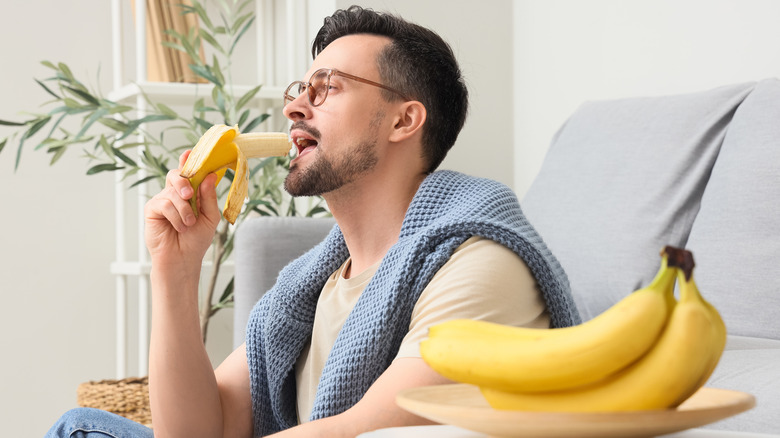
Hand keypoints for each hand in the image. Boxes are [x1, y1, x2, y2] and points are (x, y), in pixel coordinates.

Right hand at [144, 150, 221, 267]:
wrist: (183, 258)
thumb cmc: (197, 239)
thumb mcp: (210, 217)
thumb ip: (209, 196)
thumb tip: (210, 175)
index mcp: (192, 192)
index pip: (190, 172)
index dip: (189, 160)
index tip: (189, 152)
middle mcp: (176, 193)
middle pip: (177, 174)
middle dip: (184, 181)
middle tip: (190, 194)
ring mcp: (163, 200)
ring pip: (173, 192)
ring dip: (185, 210)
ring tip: (189, 224)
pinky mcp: (152, 209)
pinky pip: (164, 204)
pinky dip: (176, 217)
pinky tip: (179, 227)